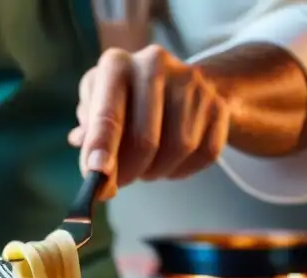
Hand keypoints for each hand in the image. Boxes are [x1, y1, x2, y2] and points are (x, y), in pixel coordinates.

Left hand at [68, 45, 231, 198]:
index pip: (108, 115)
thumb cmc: (122, 101)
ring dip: (156, 171)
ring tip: (145, 164)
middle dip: (129, 172)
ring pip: (178, 149)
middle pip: (145, 140)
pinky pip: (205, 153)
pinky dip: (183, 169)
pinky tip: (169, 162)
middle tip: (118, 183)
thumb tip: (94, 168)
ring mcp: (191, 82)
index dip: (101, 149)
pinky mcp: (217, 103)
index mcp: (116, 65)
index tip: (97, 177)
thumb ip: (89, 138)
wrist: (173, 83)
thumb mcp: (95, 108)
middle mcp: (154, 64)